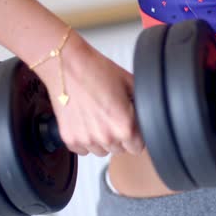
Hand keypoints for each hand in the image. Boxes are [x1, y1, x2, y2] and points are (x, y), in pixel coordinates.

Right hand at [35, 33, 143, 155]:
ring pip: (101, 151)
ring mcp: (86, 140)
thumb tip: (148, 114)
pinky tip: (84, 121)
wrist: (66, 64)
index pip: (138, 148)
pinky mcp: (69, 138)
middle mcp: (105, 137)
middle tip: (111, 116)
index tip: (131, 127)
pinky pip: (82, 149)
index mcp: (124, 126)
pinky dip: (84, 139)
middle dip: (119, 137)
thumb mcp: (129, 83)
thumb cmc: (96, 70)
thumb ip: (141, 104)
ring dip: (101, 140)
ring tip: (97, 117)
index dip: (136, 136)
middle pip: (120, 149)